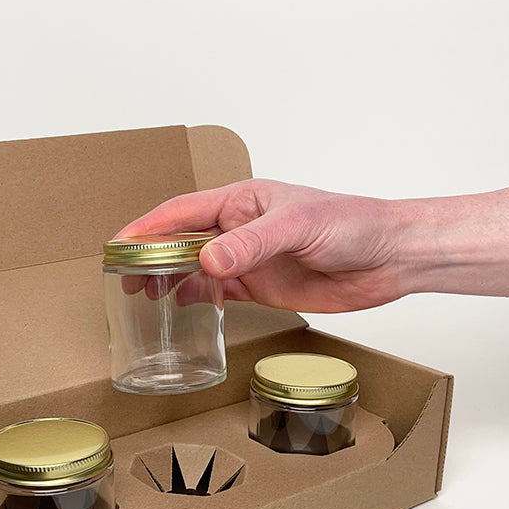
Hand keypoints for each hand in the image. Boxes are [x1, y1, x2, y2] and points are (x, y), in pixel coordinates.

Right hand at [116, 179, 409, 312]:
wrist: (389, 257)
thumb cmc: (352, 224)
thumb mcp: (297, 227)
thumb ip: (251, 245)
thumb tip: (208, 261)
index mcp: (242, 202)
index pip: (181, 212)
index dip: (147, 228)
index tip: (119, 245)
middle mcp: (240, 228)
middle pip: (181, 241)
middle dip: (150, 258)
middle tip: (123, 279)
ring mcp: (249, 259)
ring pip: (195, 268)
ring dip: (169, 280)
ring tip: (143, 296)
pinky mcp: (262, 286)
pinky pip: (218, 292)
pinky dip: (196, 299)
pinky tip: (182, 307)